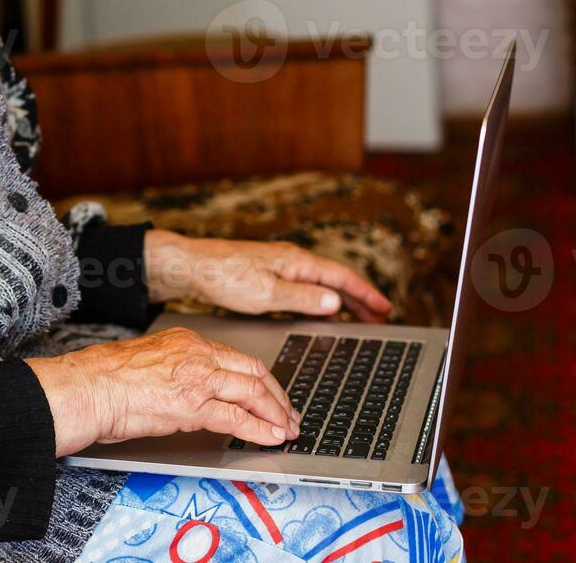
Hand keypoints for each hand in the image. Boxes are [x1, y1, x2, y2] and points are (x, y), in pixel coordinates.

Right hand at [24, 327, 299, 456]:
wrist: (87, 388)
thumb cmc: (105, 379)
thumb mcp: (151, 363)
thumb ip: (178, 371)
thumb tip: (194, 393)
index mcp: (187, 341)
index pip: (238, 358)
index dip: (262, 380)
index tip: (271, 395)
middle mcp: (197, 354)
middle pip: (254, 372)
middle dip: (277, 397)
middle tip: (289, 415)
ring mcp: (197, 378)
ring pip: (253, 392)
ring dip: (276, 414)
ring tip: (287, 430)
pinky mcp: (191, 405)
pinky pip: (237, 418)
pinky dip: (259, 429)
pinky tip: (270, 438)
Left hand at [143, 229, 392, 321]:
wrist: (191, 268)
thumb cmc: (224, 278)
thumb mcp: (266, 293)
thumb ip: (303, 298)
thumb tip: (335, 301)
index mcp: (296, 261)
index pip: (341, 277)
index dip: (365, 293)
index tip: (384, 308)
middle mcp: (291, 259)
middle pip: (335, 279)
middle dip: (359, 297)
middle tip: (380, 315)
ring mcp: (280, 266)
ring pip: (320, 282)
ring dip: (342, 299)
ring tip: (359, 316)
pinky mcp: (267, 274)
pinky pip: (305, 286)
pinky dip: (320, 299)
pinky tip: (320, 311)